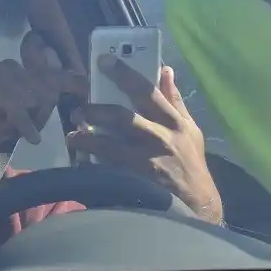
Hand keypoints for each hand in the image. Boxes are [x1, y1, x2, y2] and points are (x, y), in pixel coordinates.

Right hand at [0, 32, 82, 159]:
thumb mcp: (10, 127)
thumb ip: (32, 118)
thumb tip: (54, 115)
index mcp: (19, 76)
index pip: (53, 76)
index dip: (72, 83)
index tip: (87, 90)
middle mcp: (13, 68)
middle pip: (48, 89)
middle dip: (43, 113)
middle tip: (26, 130)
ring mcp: (1, 71)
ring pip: (34, 96)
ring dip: (28, 120)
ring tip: (11, 132)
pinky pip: (17, 103)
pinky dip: (23, 121)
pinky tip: (27, 135)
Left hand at [67, 55, 222, 224]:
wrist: (197, 208)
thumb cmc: (191, 165)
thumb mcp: (190, 130)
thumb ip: (175, 100)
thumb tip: (165, 69)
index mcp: (173, 122)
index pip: (147, 90)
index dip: (123, 73)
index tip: (103, 61)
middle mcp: (159, 138)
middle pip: (122, 116)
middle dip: (97, 109)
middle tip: (79, 107)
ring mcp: (145, 162)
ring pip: (108, 144)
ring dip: (86, 137)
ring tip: (73, 136)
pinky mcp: (134, 183)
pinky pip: (104, 170)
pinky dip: (89, 165)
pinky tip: (79, 162)